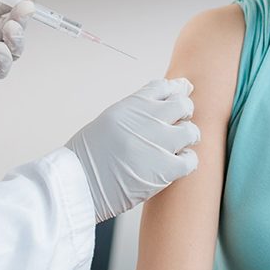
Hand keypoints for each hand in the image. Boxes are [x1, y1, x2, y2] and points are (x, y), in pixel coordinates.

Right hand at [65, 78, 200, 222]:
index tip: (178, 95)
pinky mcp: (165, 169)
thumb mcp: (108, 121)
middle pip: (183, 104)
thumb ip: (134, 112)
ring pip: (191, 131)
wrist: (77, 182)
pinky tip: (178, 164)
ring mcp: (158, 143)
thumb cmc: (87, 156)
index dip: (174, 91)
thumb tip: (156, 106)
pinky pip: (191, 160)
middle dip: (185, 113)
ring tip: (179, 147)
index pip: (163, 87)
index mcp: (131, 105)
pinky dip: (187, 162)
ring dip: (187, 139)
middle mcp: (147, 119)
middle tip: (180, 123)